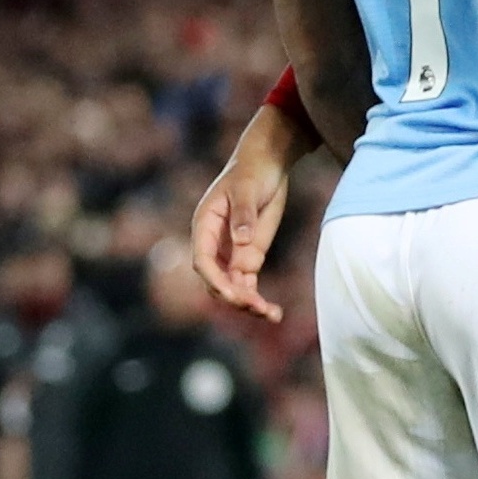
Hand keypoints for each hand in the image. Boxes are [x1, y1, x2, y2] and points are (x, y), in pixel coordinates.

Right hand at [191, 106, 300, 322]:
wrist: (267, 163)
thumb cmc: (252, 171)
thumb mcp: (247, 188)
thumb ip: (243, 214)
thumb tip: (241, 241)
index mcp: (205, 226)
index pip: (202, 260)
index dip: (215, 279)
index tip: (232, 293)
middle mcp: (214, 244)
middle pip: (216, 280)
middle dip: (234, 297)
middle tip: (257, 306)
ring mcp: (231, 253)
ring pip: (233, 288)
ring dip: (248, 304)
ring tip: (272, 314)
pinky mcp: (248, 257)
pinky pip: (249, 285)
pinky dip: (259, 300)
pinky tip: (275, 313)